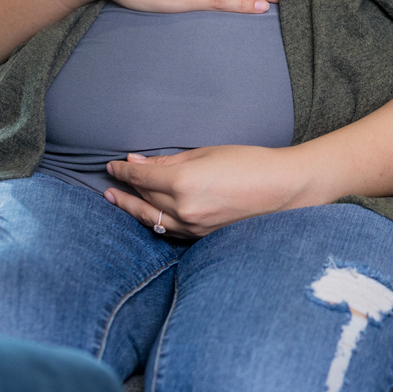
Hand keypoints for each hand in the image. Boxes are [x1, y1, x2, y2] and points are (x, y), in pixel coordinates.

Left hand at [104, 146, 311, 238]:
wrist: (284, 189)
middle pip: (143, 197)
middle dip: (123, 189)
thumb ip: (170, 160)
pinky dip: (154, 221)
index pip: (141, 176)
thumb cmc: (250, 163)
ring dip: (132, 209)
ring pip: (151, 218)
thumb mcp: (207, 153)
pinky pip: (169, 230)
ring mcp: (193, 227)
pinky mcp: (203, 237)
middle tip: (108, 183)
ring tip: (117, 200)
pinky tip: (148, 214)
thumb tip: (139, 162)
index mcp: (184, 181)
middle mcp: (184, 208)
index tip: (113, 165)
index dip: (124, 170)